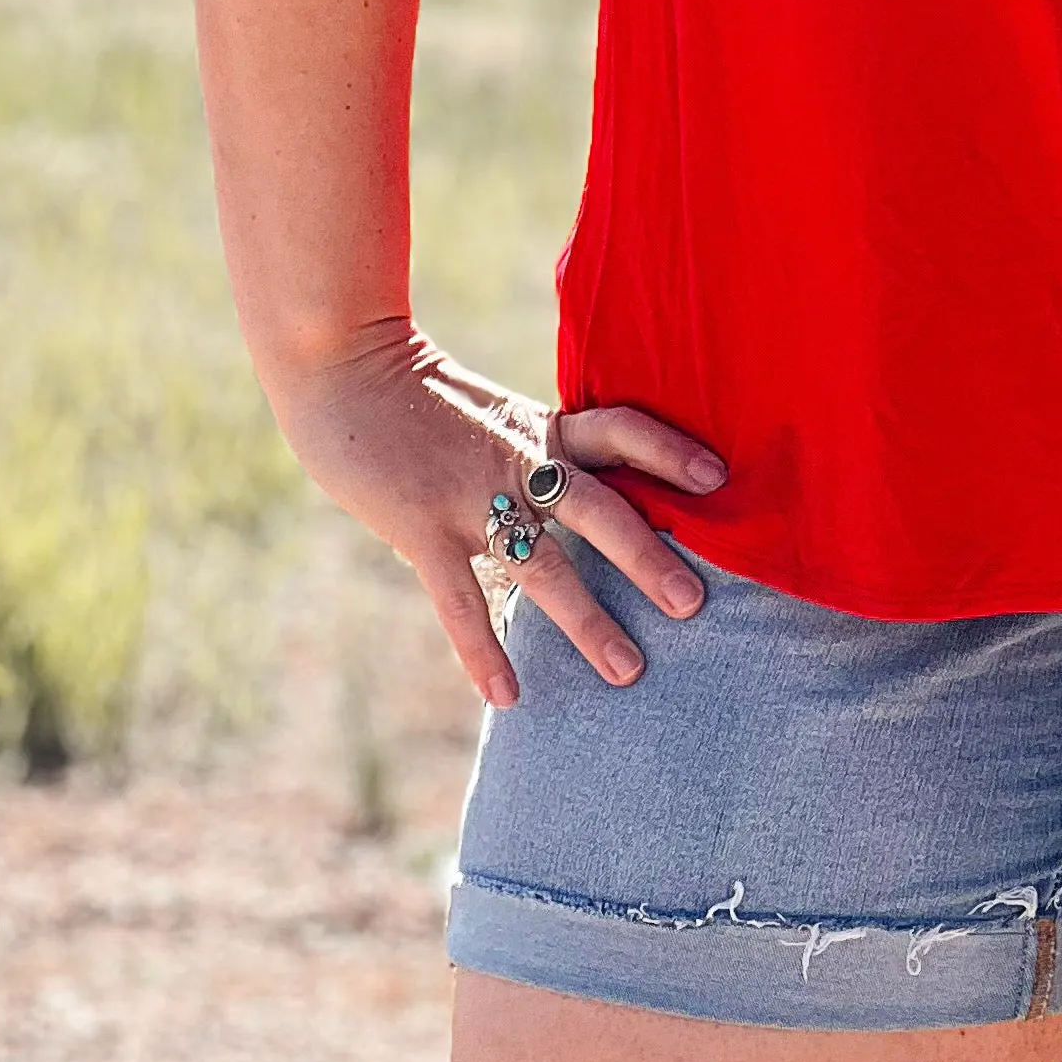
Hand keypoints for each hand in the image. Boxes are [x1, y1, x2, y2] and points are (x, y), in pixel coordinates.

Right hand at [269, 315, 727, 707]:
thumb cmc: (413, 391)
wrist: (342, 364)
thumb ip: (530, 445)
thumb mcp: (490, 410)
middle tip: (694, 604)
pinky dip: (483, 650)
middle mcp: (517, 459)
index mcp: (537, 425)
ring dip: (588, 619)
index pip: (620, 429)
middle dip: (648, 558)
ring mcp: (470, 496)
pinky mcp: (421, 529)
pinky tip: (507, 696)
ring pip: (544, 564)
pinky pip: (461, 600)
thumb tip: (570, 479)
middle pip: (599, 509)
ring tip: (629, 669)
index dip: (669, 451)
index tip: (719, 478)